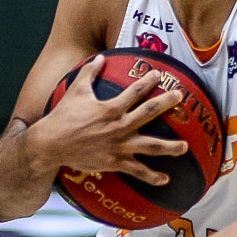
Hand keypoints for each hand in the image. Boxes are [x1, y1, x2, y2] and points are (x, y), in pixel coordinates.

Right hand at [31, 57, 186, 185]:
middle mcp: (119, 126)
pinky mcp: (116, 162)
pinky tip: (165, 179)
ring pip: (151, 146)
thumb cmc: (63, 116)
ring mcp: (119, 146)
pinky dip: (152, 176)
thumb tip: (100, 57)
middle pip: (149, 113)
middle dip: (167, 103)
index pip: (135, 91)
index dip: (148, 81)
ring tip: (185, 147)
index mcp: (111, 108)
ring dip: (170, 147)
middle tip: (180, 97)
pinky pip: (138, 171)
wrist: (51, 144)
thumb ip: (90, 72)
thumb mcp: (76, 90)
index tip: (160, 74)